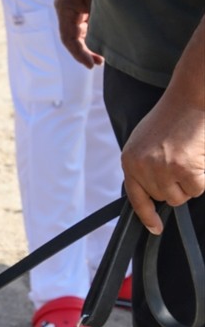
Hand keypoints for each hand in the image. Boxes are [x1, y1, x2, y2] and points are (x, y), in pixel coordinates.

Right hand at [54, 0, 101, 68]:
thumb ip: (99, 22)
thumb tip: (104, 44)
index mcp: (64, 6)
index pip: (69, 38)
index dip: (80, 54)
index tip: (92, 64)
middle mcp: (64, 6)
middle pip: (71, 37)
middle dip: (84, 51)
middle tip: (99, 63)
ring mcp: (71, 4)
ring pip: (76, 30)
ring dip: (88, 42)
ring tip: (102, 55)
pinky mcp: (79, 1)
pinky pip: (82, 22)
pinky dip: (90, 32)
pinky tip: (101, 39)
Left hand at [122, 95, 204, 234]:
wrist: (189, 98)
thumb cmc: (172, 118)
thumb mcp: (144, 142)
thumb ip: (143, 166)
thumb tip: (152, 191)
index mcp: (129, 160)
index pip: (135, 197)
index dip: (147, 215)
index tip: (155, 228)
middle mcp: (142, 167)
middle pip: (163, 198)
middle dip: (175, 185)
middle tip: (180, 160)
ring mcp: (161, 169)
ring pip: (179, 197)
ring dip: (188, 183)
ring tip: (188, 158)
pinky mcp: (182, 169)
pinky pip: (196, 189)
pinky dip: (201, 178)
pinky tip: (197, 158)